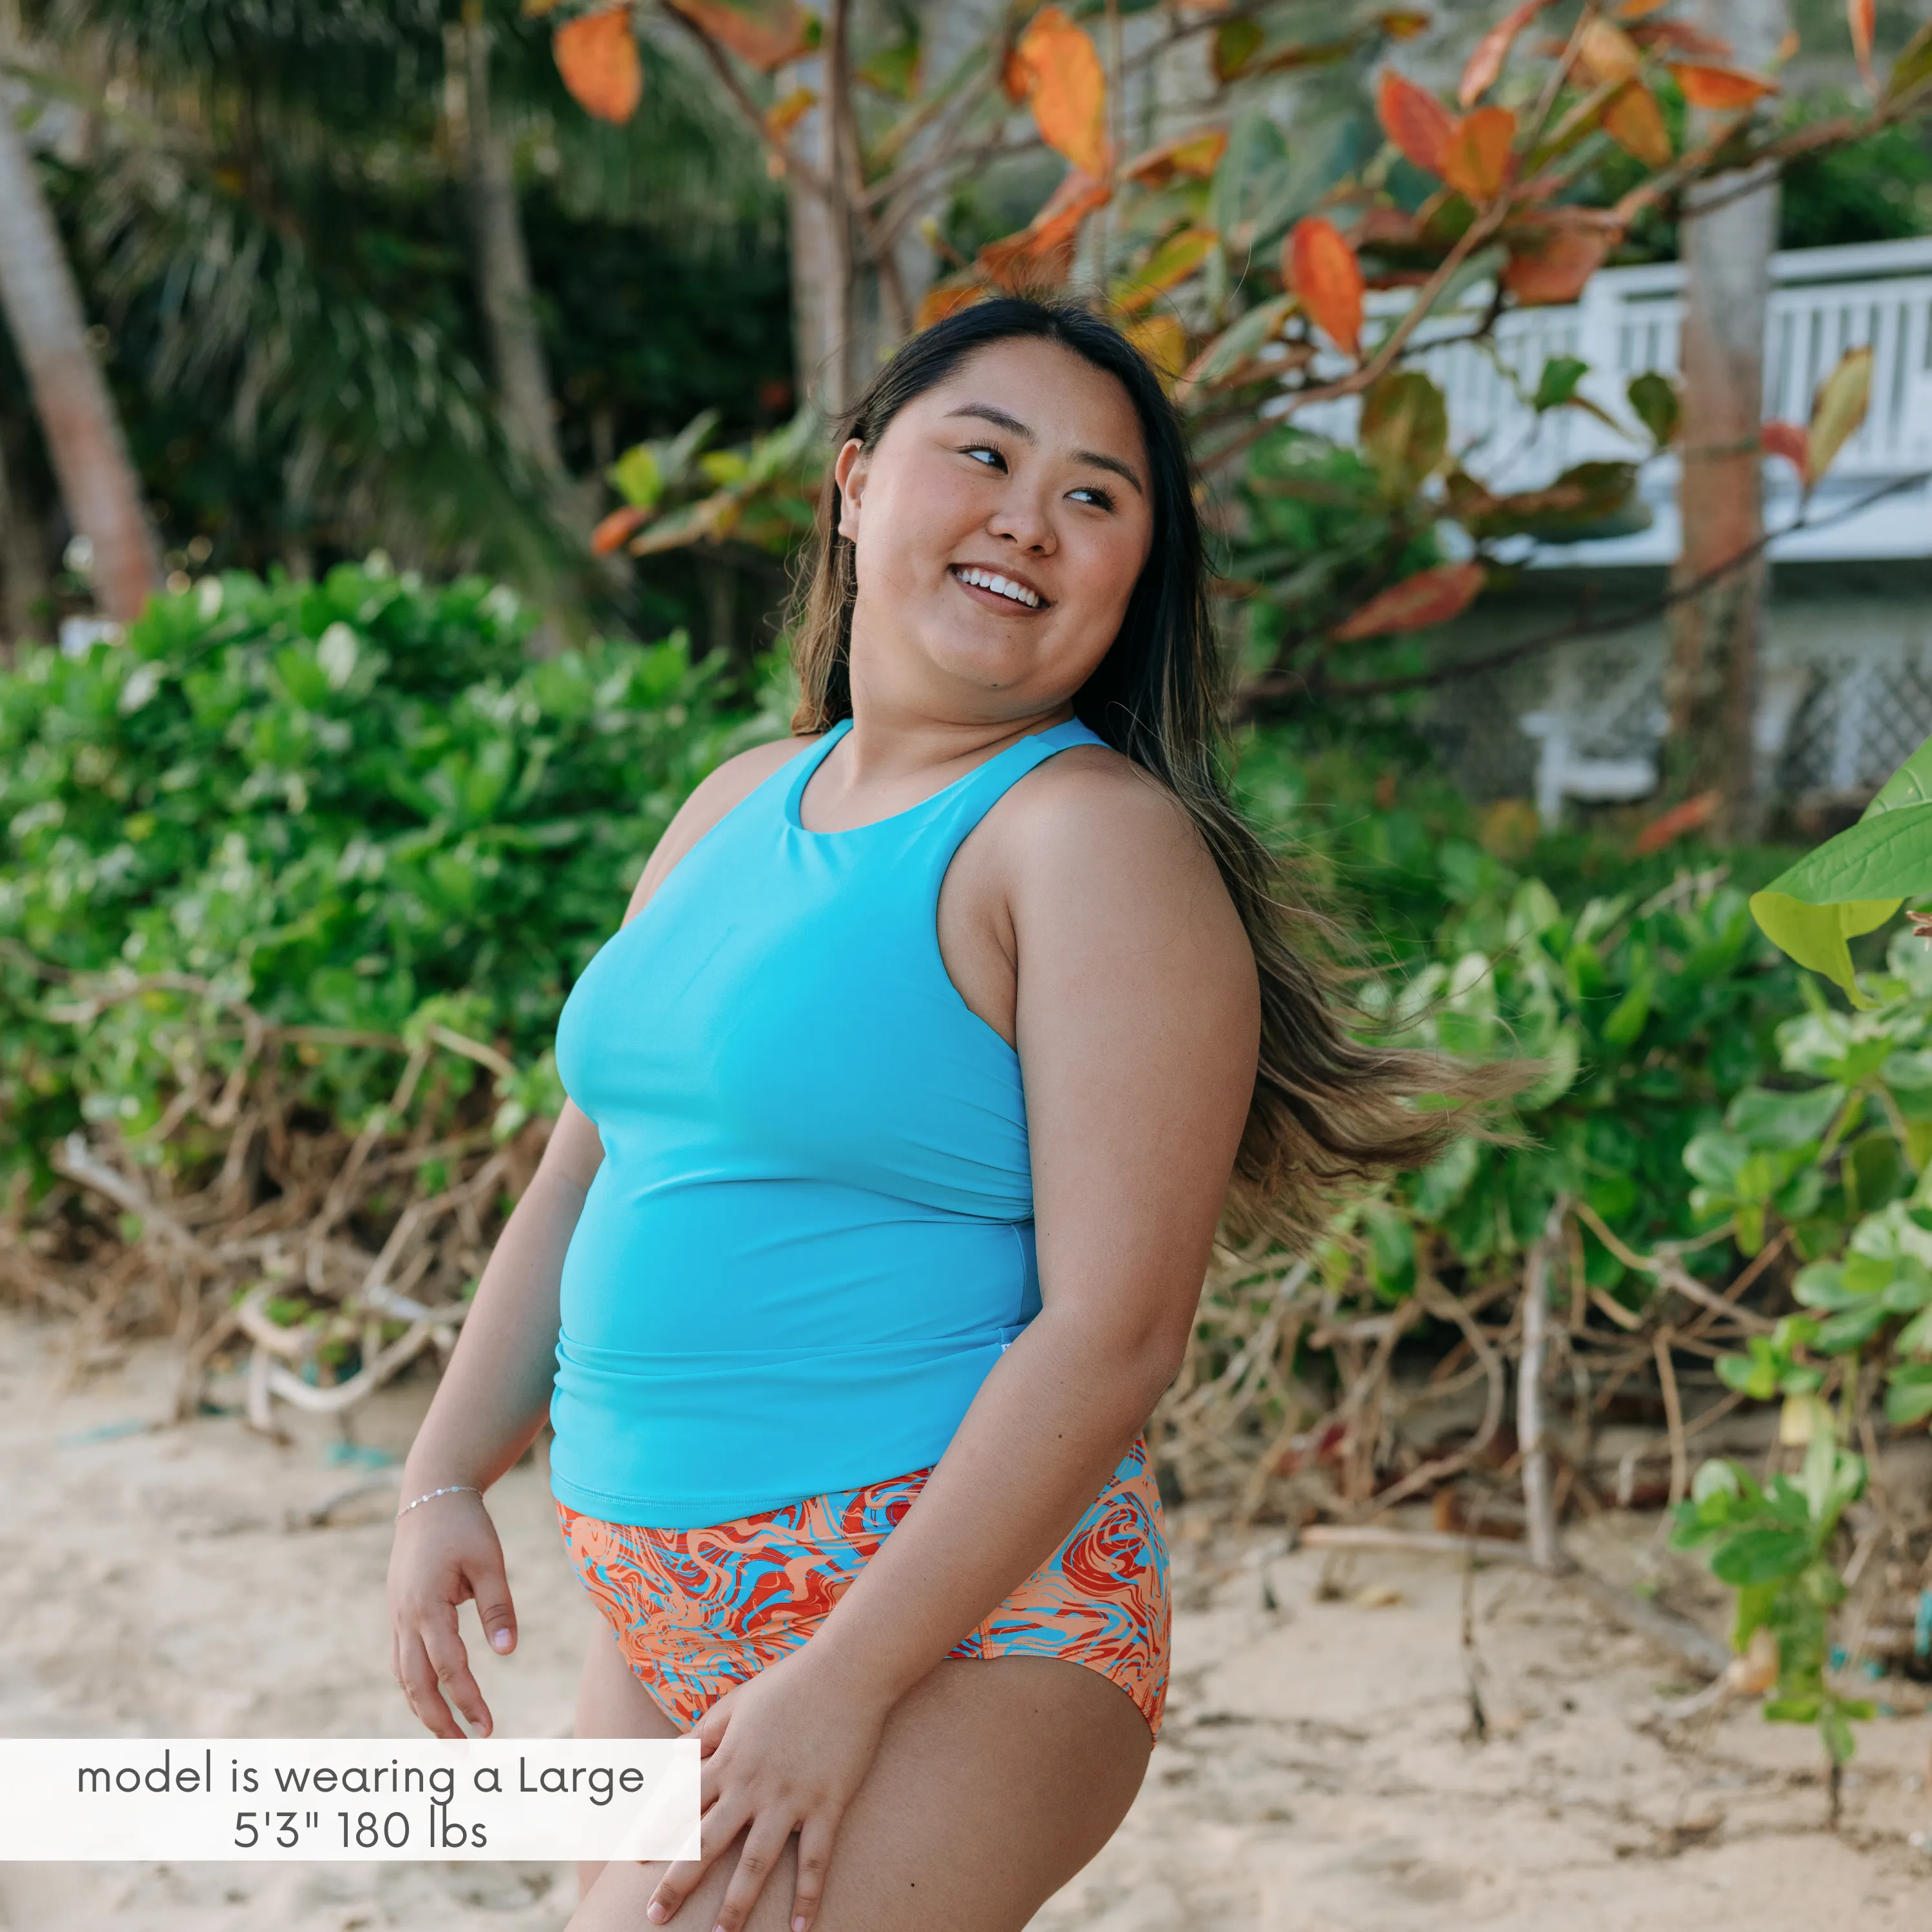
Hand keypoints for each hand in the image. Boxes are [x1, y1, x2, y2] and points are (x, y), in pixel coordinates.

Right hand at [386, 1488, 517, 1737]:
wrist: (430, 1495)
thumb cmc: (465, 1525)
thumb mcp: (489, 1560)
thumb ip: (499, 1607)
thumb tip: (507, 1652)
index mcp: (427, 1605)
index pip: (448, 1667)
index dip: (467, 1700)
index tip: (487, 1728)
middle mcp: (404, 1617)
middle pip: (417, 1684)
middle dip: (439, 1722)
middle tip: (466, 1753)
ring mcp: (397, 1616)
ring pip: (404, 1677)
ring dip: (423, 1710)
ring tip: (449, 1739)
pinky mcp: (399, 1613)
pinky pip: (402, 1661)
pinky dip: (414, 1687)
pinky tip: (431, 1702)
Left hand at [647, 1643, 892, 1931]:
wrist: (847, 1670)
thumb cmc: (790, 1683)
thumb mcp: (737, 1702)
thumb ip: (703, 1732)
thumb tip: (671, 1756)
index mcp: (727, 1759)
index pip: (680, 1803)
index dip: (654, 1833)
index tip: (630, 1862)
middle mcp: (752, 1786)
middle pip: (706, 1842)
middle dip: (678, 1883)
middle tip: (653, 1917)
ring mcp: (790, 1799)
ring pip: (756, 1862)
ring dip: (736, 1903)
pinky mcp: (826, 1804)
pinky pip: (815, 1858)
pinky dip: (808, 1896)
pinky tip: (802, 1928)